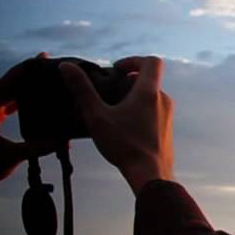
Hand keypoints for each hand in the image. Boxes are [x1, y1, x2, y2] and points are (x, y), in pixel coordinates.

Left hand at [0, 52, 57, 181]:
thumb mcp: (9, 155)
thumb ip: (36, 147)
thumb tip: (62, 142)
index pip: (12, 78)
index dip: (29, 67)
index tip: (45, 57)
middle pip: (11, 83)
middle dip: (31, 78)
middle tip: (51, 71)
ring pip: (8, 95)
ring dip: (26, 92)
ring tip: (47, 88)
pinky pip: (5, 106)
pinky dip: (19, 105)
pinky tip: (34, 108)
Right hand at [61, 56, 173, 194]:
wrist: (151, 174)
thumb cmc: (124, 145)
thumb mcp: (97, 116)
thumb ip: (82, 90)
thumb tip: (67, 66)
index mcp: (150, 92)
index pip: (152, 61)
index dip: (133, 60)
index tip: (115, 69)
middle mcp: (164, 100)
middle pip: (149, 79)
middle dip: (128, 80)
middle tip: (108, 91)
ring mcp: (168, 116)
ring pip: (151, 97)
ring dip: (132, 97)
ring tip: (111, 110)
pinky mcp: (166, 129)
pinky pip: (154, 112)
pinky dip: (139, 110)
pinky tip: (122, 126)